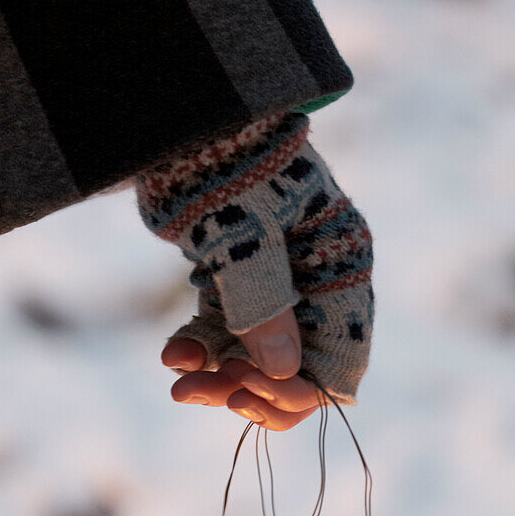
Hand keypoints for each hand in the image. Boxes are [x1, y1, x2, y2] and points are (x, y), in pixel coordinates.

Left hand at [138, 111, 372, 423]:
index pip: (339, 358)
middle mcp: (317, 285)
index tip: (248, 394)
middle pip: (298, 368)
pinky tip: (172, 357)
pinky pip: (225, 337)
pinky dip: (199, 351)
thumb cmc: (226, 167)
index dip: (298, 390)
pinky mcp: (238, 284)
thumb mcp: (245, 237)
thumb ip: (264, 303)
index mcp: (341, 268)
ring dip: (218, 378)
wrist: (181, 121)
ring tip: (179, 383)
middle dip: (251, 388)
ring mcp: (277, 287)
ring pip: (256, 360)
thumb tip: (282, 372)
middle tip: (208, 391)